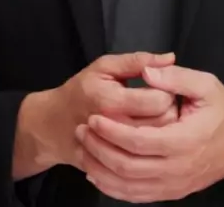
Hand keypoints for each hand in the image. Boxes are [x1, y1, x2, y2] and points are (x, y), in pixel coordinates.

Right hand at [40, 51, 178, 169]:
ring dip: (164, 130)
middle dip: (169, 110)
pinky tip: (146, 137)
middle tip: (161, 102)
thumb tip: (170, 58)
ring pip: (158, 144)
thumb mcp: (104, 67)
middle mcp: (115, 129)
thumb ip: (137, 61)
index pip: (158, 100)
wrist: (53, 126)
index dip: (167, 90)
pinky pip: (145, 160)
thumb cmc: (81, 90)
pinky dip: (151, 149)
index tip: (163, 86)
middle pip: (163, 124)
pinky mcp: (115, 167)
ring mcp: (115, 151)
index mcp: (112, 100)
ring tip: (155, 118)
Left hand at [74, 63, 223, 201]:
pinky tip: (99, 173)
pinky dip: (114, 188)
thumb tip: (147, 71)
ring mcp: (174, 185)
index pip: (139, 141)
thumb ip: (175, 76)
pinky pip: (137, 196)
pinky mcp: (172, 192)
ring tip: (84, 148)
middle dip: (100, 149)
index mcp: (185, 140)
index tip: (93, 117)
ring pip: (129, 187)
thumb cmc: (223, 110)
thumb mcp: (205, 84)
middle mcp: (178, 168)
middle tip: (82, 130)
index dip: (112, 131)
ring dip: (102, 170)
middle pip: (128, 167)